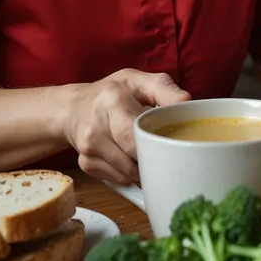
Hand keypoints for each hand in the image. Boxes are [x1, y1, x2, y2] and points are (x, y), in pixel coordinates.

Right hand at [61, 69, 189, 183]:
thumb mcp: (138, 81)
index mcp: (112, 100)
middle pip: (132, 155)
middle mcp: (95, 125)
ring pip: (126, 172)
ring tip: (149, 154)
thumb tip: (186, 102)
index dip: (157, 141)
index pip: (136, 132)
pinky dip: (128, 174)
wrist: (74, 107)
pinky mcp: (84, 163)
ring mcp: (87, 147)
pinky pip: (116, 179)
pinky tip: (129, 159)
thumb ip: (163, 89)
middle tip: (167, 153)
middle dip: (153, 158)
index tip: (173, 143)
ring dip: (142, 169)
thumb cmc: (113, 93)